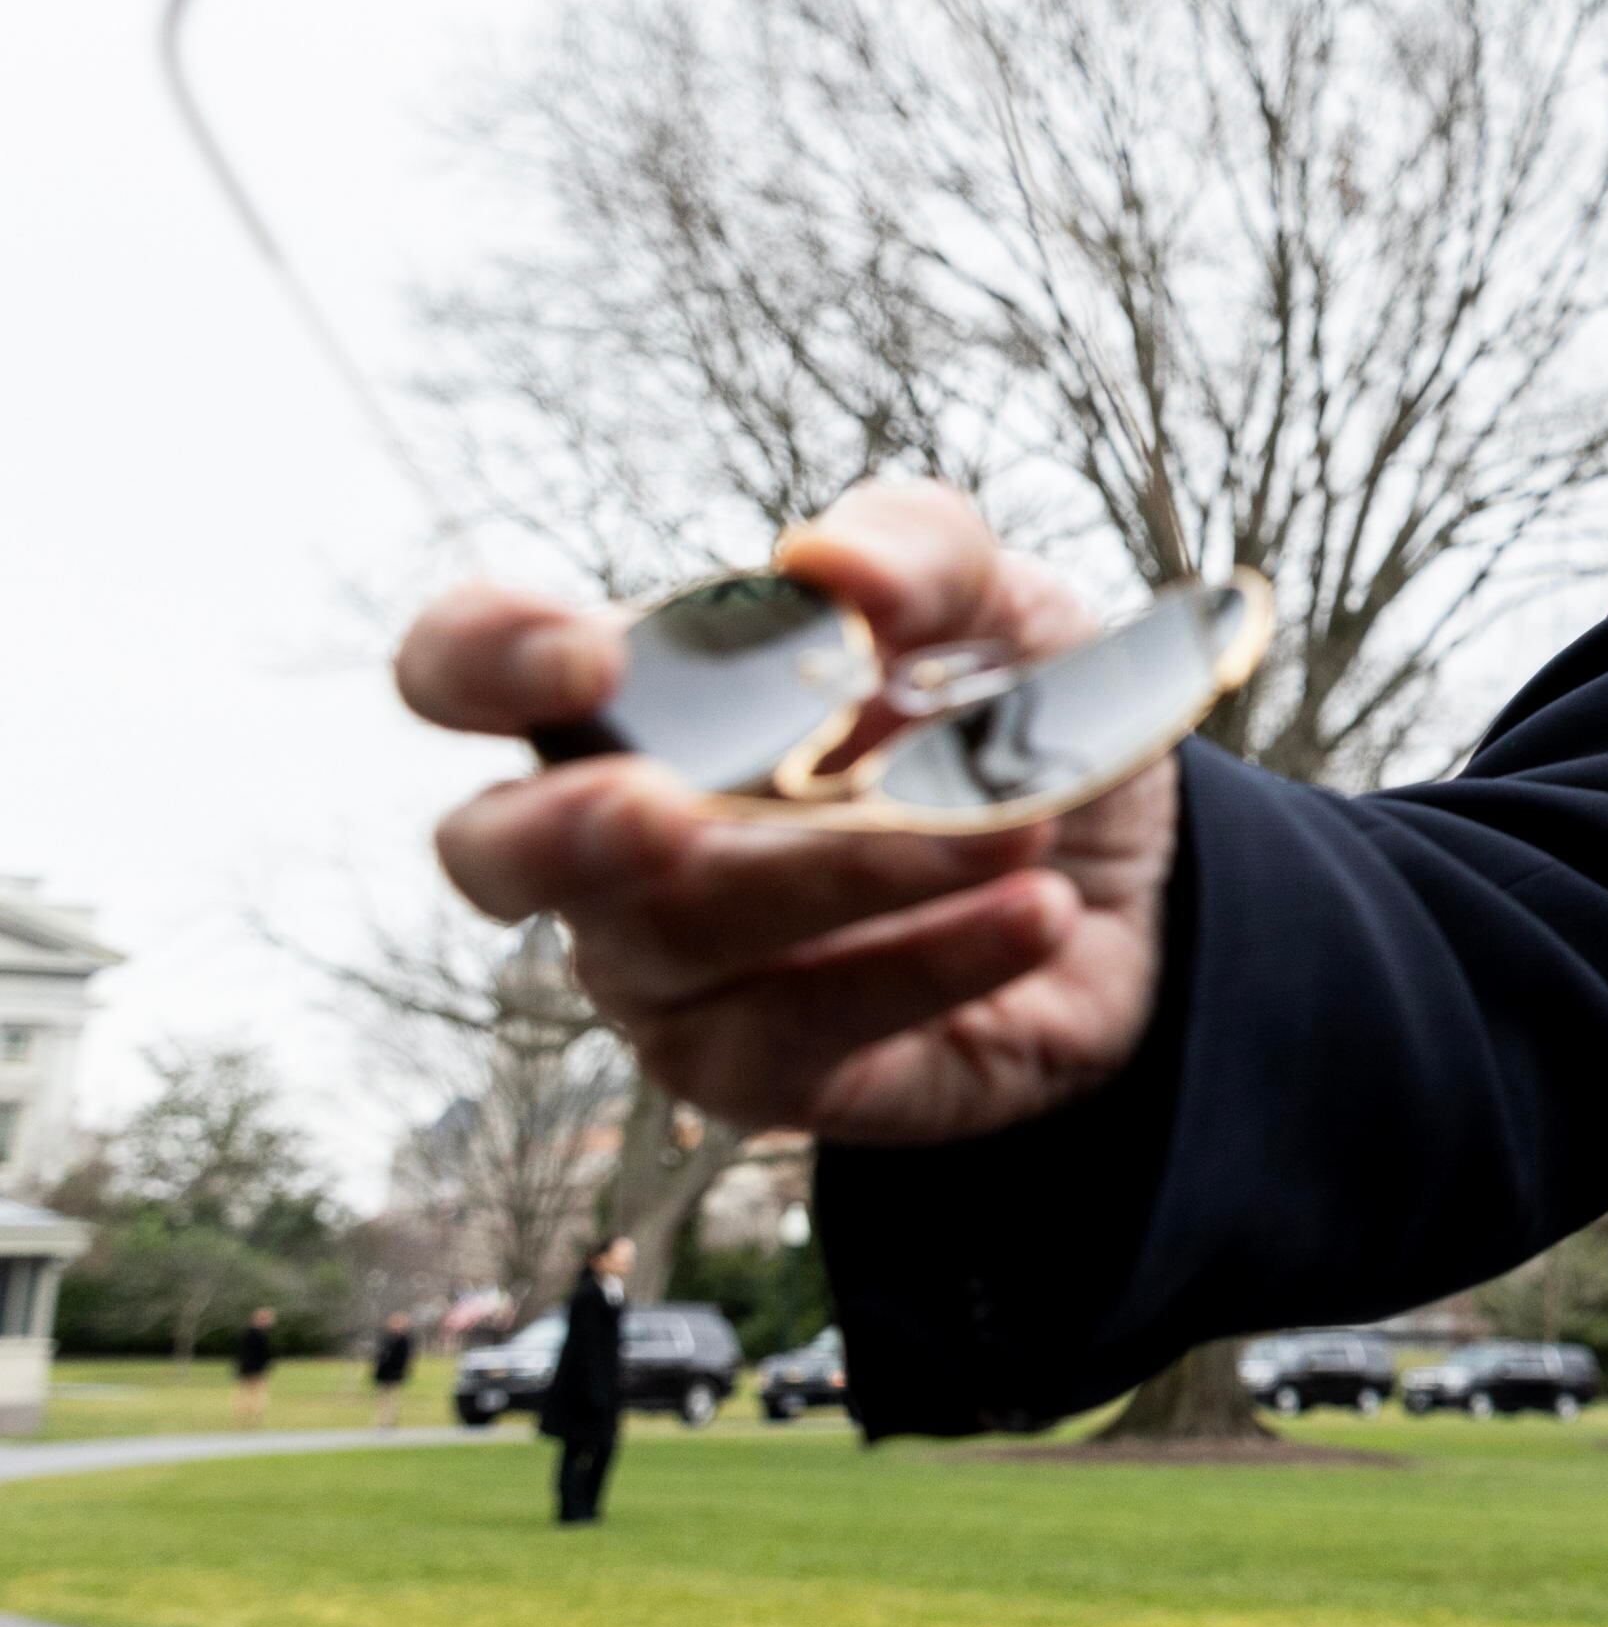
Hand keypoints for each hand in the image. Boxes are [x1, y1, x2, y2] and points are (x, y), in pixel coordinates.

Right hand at [397, 481, 1170, 1146]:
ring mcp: (670, 974)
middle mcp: (614, 847)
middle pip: (490, 854)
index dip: (483, 658)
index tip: (590, 656)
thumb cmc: (1003, 721)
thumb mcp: (994, 604)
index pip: (463, 669)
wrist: (1125, 879)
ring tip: (1015, 826)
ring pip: (683, 940)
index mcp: (634, 703)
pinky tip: (1039, 911)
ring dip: (851, 874)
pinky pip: (807, 1029)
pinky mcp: (761, 1073)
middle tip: (657, 811)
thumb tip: (828, 563)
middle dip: (558, 832)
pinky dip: (935, 961)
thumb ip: (916, 553)